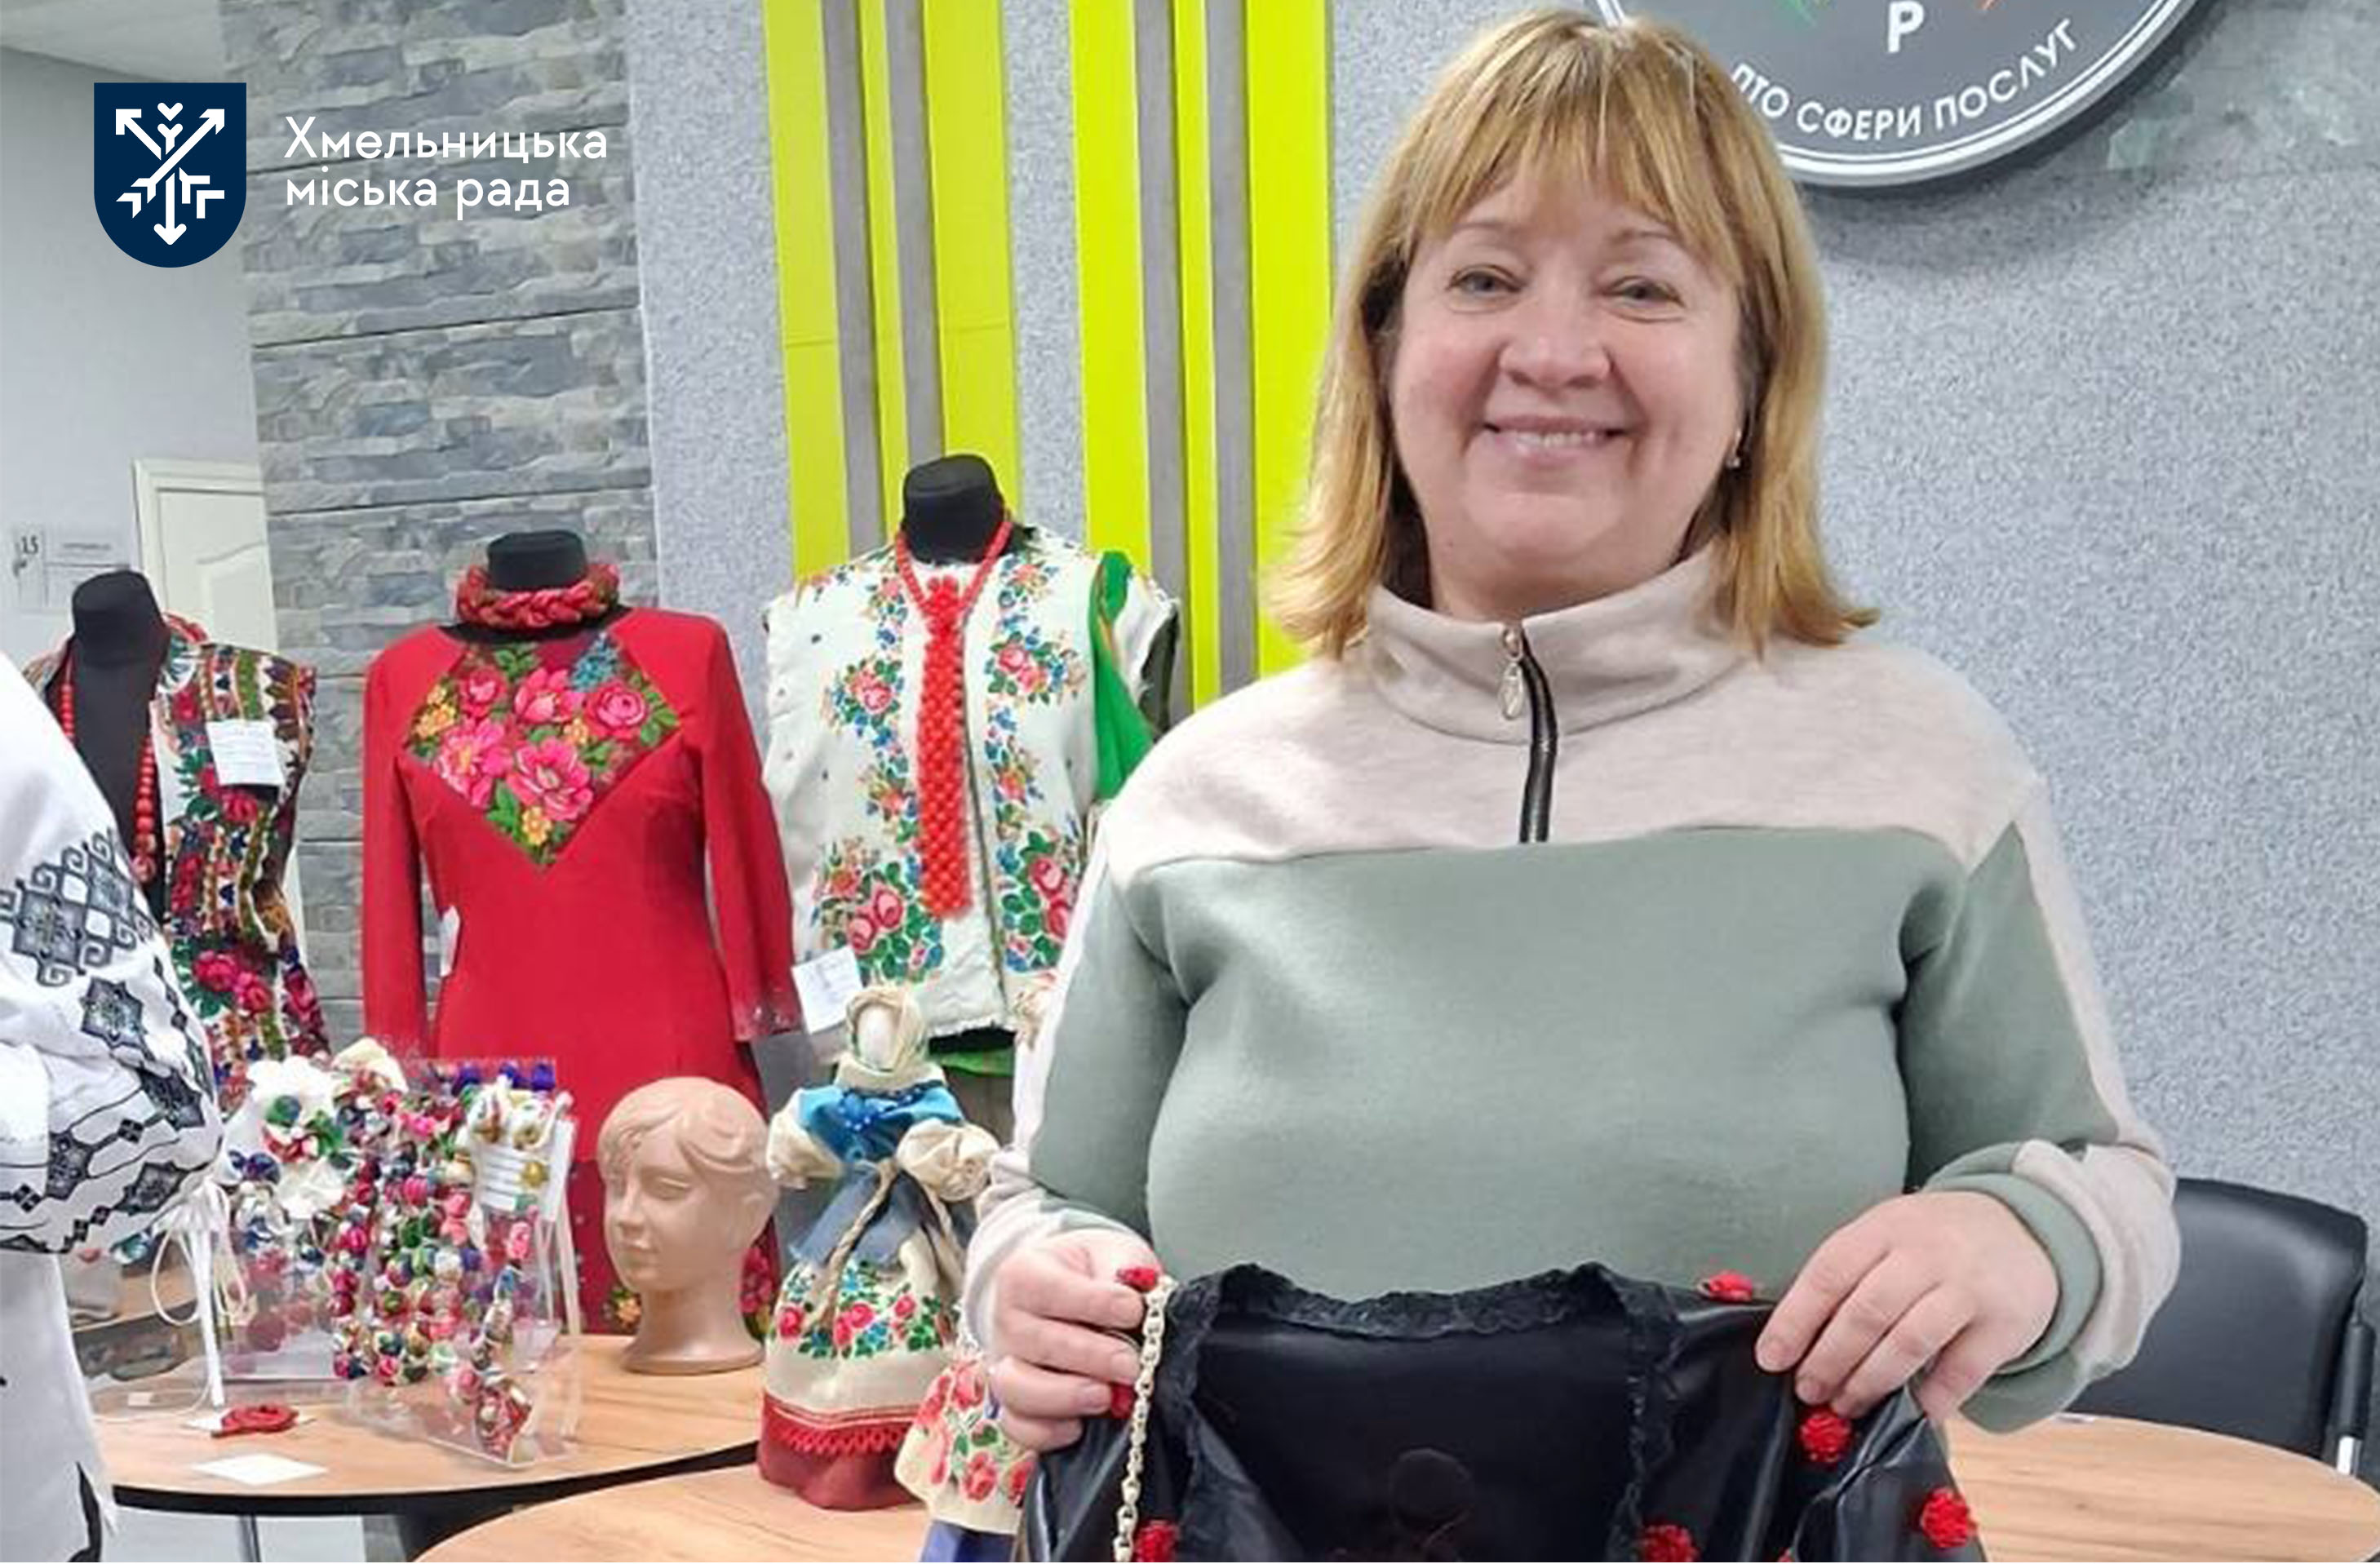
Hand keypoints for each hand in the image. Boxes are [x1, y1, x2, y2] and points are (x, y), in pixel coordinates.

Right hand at [990, 1228, 1161, 1451]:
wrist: (1077, 1291)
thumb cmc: (1095, 1274)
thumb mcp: (1112, 1254)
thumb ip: (1125, 1269)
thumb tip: (1138, 1297)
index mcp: (1023, 1274)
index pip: (1050, 1289)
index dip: (1095, 1303)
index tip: (1133, 1309)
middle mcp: (1006, 1320)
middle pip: (1038, 1344)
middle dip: (1092, 1358)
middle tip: (1131, 1364)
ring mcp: (1004, 1364)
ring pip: (1016, 1388)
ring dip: (1065, 1396)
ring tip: (1106, 1397)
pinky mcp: (1012, 1404)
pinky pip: (1016, 1427)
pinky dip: (1046, 1432)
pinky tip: (1080, 1425)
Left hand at [1755, 1191, 2057, 1422]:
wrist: (2025, 1228)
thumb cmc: (1934, 1241)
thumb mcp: (1889, 1234)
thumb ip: (1850, 1275)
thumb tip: (1795, 1338)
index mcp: (1884, 1227)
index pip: (1829, 1273)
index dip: (1795, 1319)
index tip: (1772, 1357)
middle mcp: (1925, 1253)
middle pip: (1866, 1311)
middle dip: (1829, 1358)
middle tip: (1809, 1390)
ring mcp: (1968, 1287)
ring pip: (1909, 1341)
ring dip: (1870, 1381)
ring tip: (1846, 1405)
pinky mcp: (2005, 1324)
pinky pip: (1961, 1371)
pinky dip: (1932, 1398)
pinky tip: (1911, 1412)